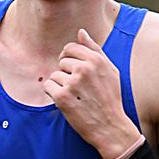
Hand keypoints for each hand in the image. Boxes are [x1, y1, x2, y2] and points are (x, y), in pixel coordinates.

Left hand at [44, 30, 141, 158]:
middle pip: (62, 61)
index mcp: (95, 60)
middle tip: (77, 89)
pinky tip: (66, 102)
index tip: (72, 70)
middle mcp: (84, 69)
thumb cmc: (111, 99)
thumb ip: (95, 49)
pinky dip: (54, 95)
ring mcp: (72, 83)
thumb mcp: (110, 71)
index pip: (70, 48)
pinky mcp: (62, 98)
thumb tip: (80, 32)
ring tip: (75, 97)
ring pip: (55, 75)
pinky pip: (48, 87)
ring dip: (61, 86)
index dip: (68, 58)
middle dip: (66, 73)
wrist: (110, 126)